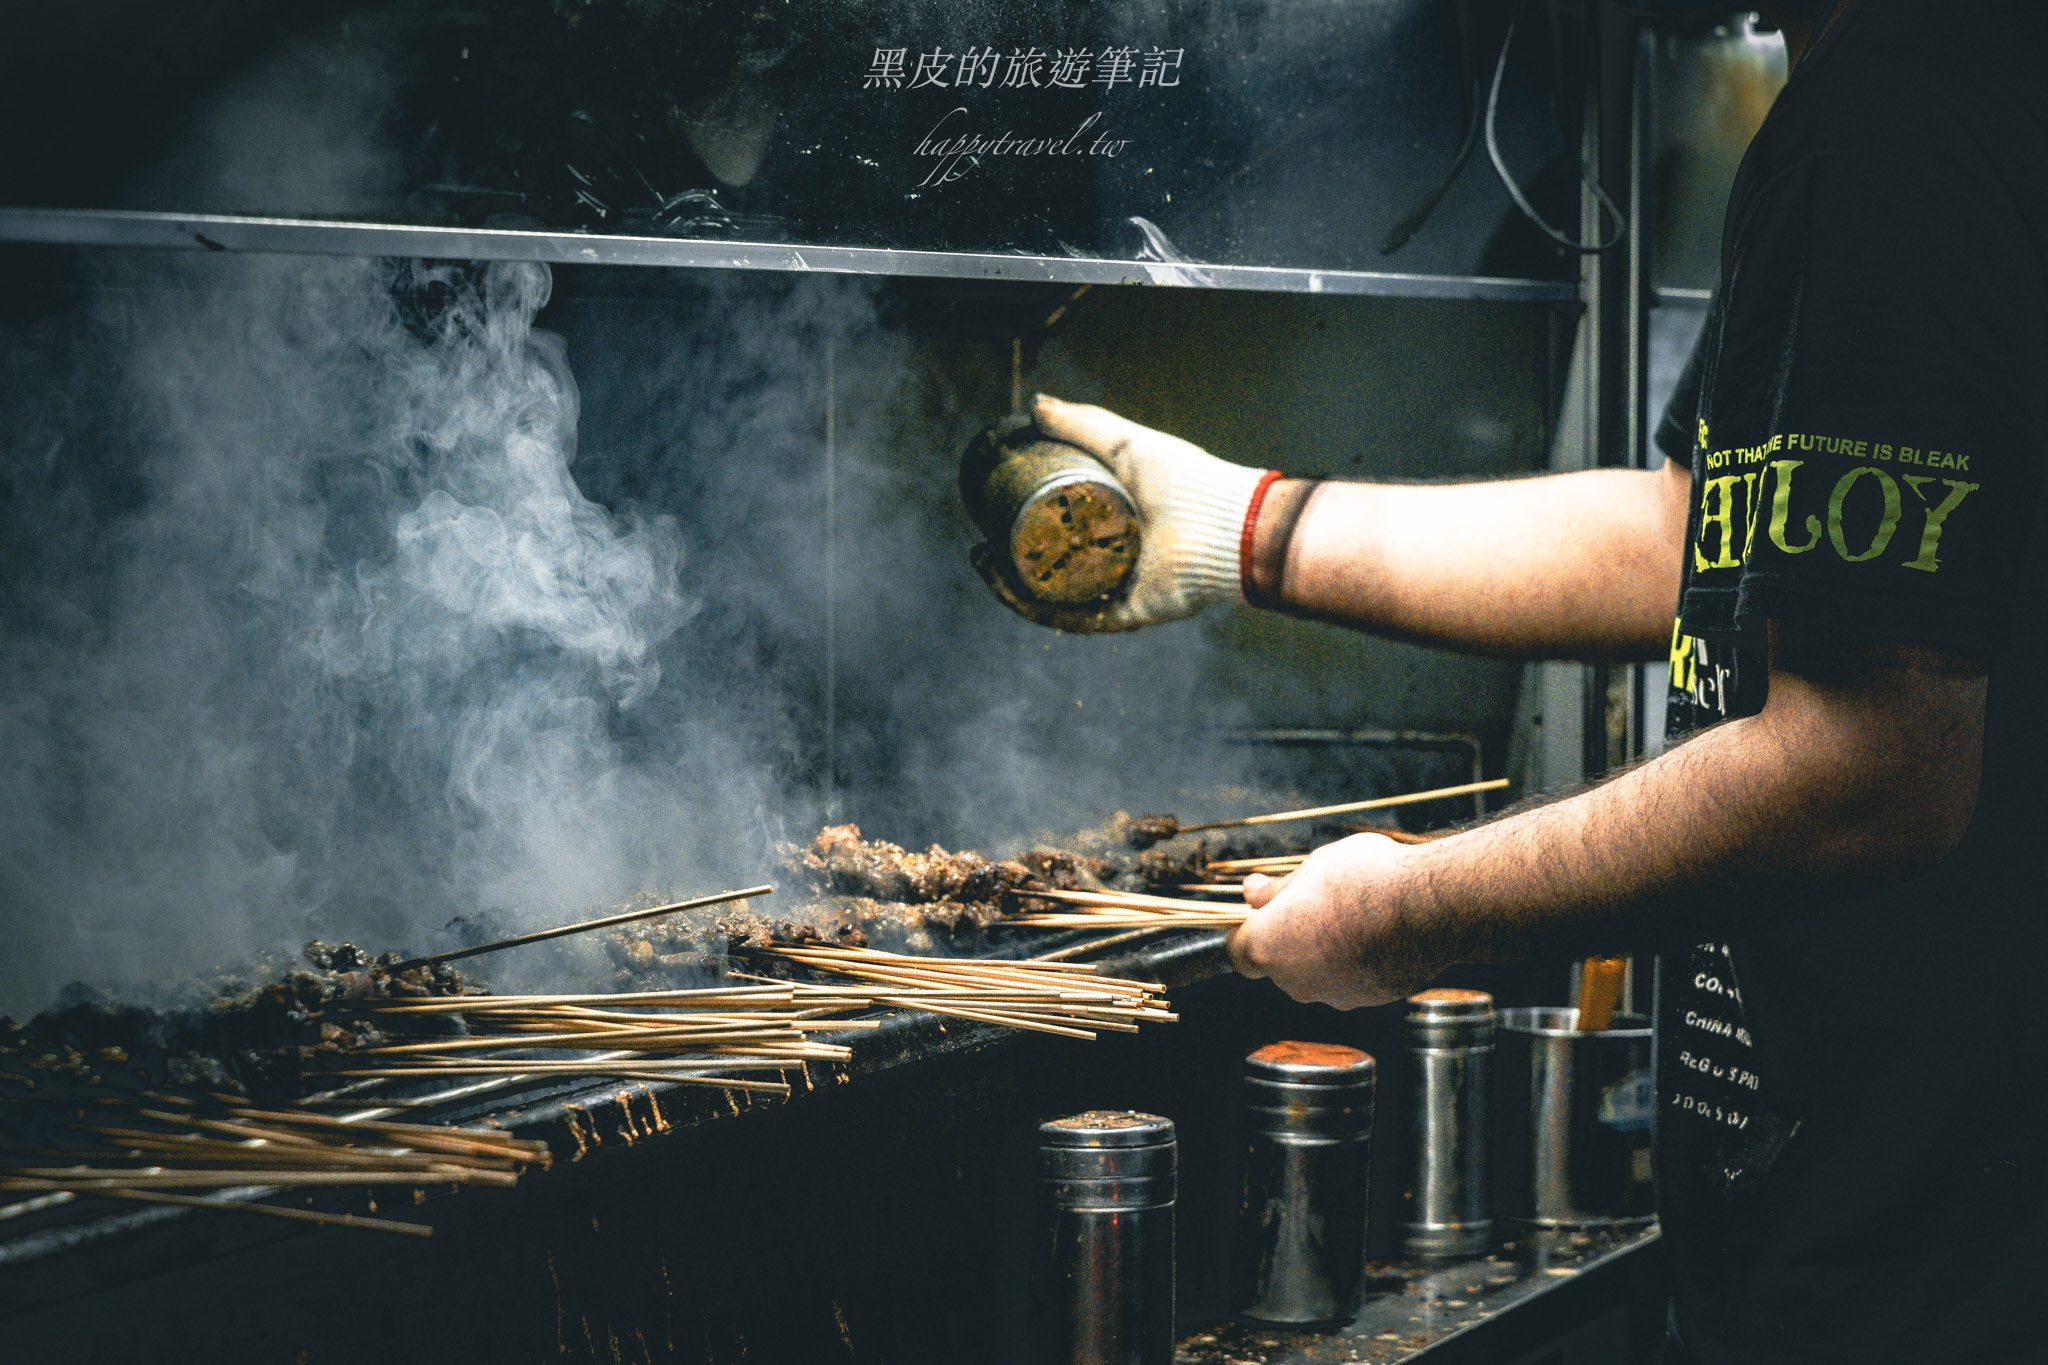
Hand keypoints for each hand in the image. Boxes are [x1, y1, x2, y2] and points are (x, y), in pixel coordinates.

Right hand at [976, 395, 1271, 632]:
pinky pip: (1073, 618)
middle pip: (1048, 567)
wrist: (1228, 524)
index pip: (1057, 530)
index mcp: (1114, 523)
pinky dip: (1038, 608)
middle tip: (980, 545)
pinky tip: (1009, 589)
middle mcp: (1114, 559)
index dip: (1018, 525)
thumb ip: (1084, 423)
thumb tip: (1036, 406)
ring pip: (1053, 596)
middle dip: (1007, 562)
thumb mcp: (1127, 444)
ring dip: (1012, 587)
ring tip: (985, 563)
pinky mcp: (1125, 612)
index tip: (990, 511)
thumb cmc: (1188, 481)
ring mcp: (1118, 587)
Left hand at [1226, 833, 1445, 1008]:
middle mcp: (1295, 983)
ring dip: (1327, 950)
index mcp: (1268, 947)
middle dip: (1291, 937)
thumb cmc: (1365, 879)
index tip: (1265, 910)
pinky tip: (1381, 932)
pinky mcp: (1370, 1000)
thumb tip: (1252, 892)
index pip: (1236, 951)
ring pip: (1318, 973)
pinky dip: (1358, 962)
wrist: (1430, 907)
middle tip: (1317, 902)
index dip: (1248, 930)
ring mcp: (1334, 996)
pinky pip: (1353, 980)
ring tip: (1356, 913)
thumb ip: (1278, 889)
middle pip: (1280, 962)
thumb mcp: (1311, 867)